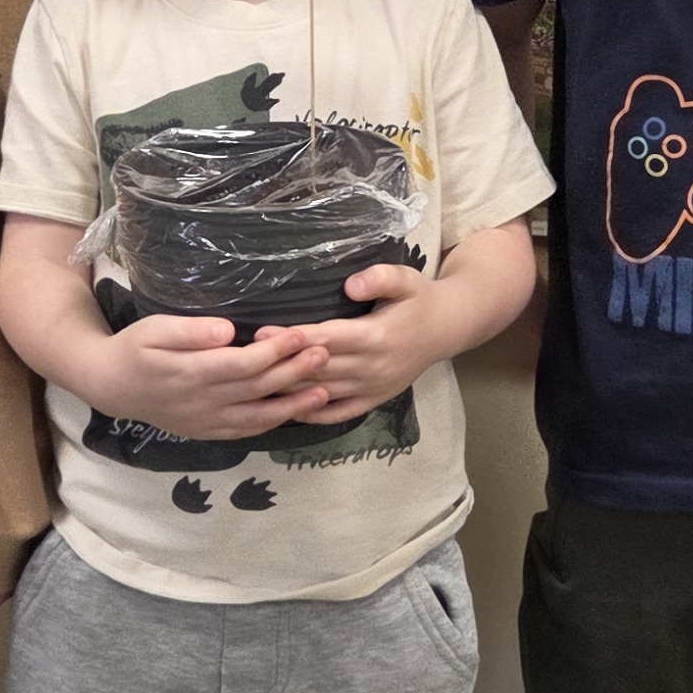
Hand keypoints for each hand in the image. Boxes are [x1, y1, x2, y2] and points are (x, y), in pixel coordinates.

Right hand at [95, 312, 334, 441]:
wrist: (110, 386)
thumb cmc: (134, 348)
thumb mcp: (153, 330)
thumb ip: (189, 332)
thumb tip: (226, 331)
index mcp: (190, 373)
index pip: (242, 364)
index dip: (274, 351)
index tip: (300, 335)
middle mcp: (202, 402)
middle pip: (257, 388)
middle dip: (293, 373)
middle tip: (324, 356)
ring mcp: (206, 421)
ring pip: (257, 416)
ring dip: (292, 405)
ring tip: (324, 393)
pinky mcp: (207, 431)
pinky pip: (245, 431)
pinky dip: (272, 423)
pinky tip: (293, 413)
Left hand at [267, 265, 444, 418]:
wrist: (447, 328)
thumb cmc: (419, 299)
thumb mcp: (406, 279)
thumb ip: (379, 278)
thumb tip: (350, 285)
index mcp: (376, 336)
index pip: (326, 338)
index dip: (293, 337)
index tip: (260, 333)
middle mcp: (372, 367)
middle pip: (318, 369)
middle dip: (280, 365)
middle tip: (245, 360)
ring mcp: (373, 388)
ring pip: (323, 392)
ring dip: (290, 391)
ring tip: (255, 386)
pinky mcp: (374, 400)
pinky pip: (340, 413)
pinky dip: (314, 414)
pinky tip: (289, 410)